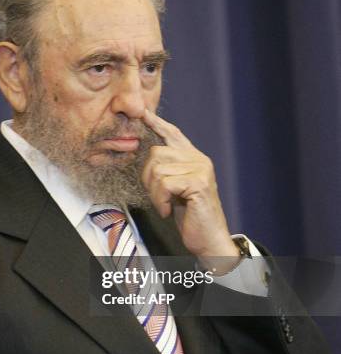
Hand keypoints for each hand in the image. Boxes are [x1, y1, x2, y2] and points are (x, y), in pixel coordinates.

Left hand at [142, 109, 238, 271]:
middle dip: (148, 178)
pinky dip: (160, 201)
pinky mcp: (198, 183)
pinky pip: (164, 184)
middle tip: (158, 198)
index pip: (173, 134)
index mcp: (194, 159)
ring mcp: (201, 170)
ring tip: (165, 205)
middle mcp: (199, 159)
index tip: (144, 113)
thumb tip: (149, 155)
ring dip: (154, 193)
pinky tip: (168, 210)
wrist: (209, 240)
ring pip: (158, 170)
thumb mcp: (175, 190)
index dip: (157, 123)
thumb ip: (168, 170)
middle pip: (156, 153)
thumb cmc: (191, 217)